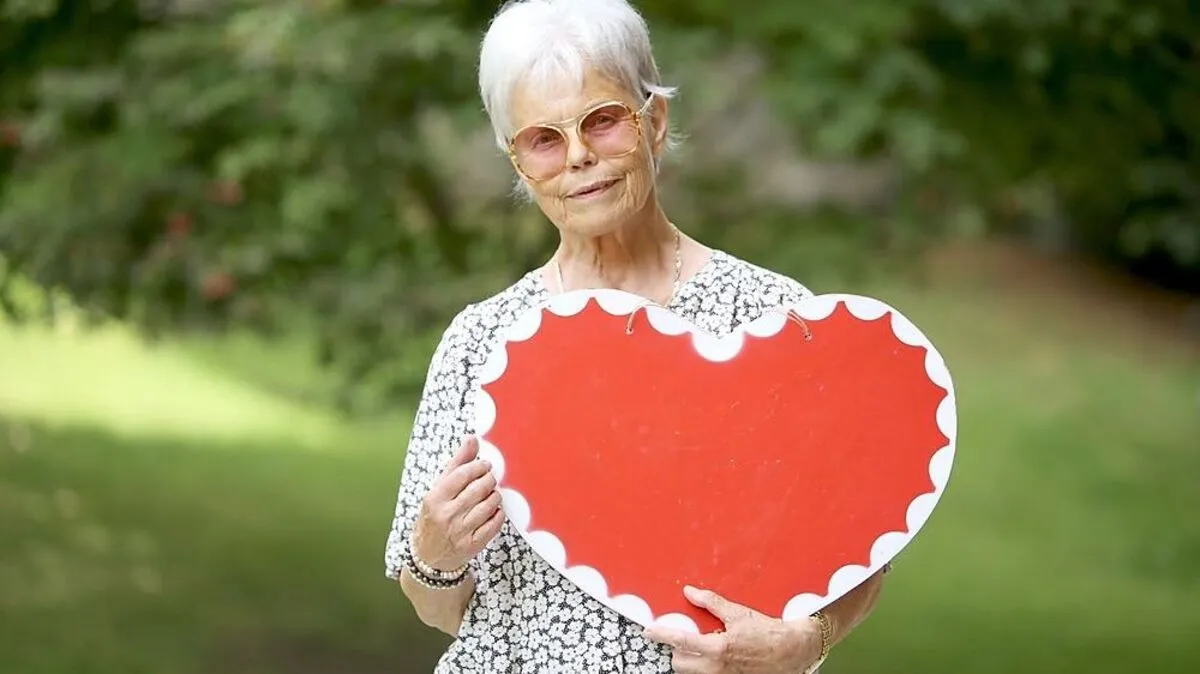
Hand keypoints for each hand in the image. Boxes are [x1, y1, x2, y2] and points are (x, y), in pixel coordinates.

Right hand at [411, 436, 504, 570]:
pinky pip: (494, 524)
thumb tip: (472, 439)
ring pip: (489, 505)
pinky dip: (498, 514)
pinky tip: (494, 510)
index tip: (485, 465)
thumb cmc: (433, 518)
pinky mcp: (472, 545)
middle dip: (489, 479)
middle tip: (490, 478)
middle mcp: (447, 515)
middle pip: (478, 488)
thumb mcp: (437, 490)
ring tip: (492, 493)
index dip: (478, 467)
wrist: (428, 557)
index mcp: (434, 499)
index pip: (462, 475)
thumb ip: (456, 464)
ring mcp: (460, 532)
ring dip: (495, 495)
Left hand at [642, 586, 823, 673]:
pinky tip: (713, 657)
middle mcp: (717, 667)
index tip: (649, 630)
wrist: (791, 651)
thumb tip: (690, 592)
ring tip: (702, 647)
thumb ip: (711, 603)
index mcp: (718, 647)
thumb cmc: (767, 631)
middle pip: (679, 663)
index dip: (661, 635)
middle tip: (685, 637)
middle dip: (677, 650)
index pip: (680, 641)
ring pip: (691, 673)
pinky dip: (703, 667)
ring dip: (689, 660)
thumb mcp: (738, 613)